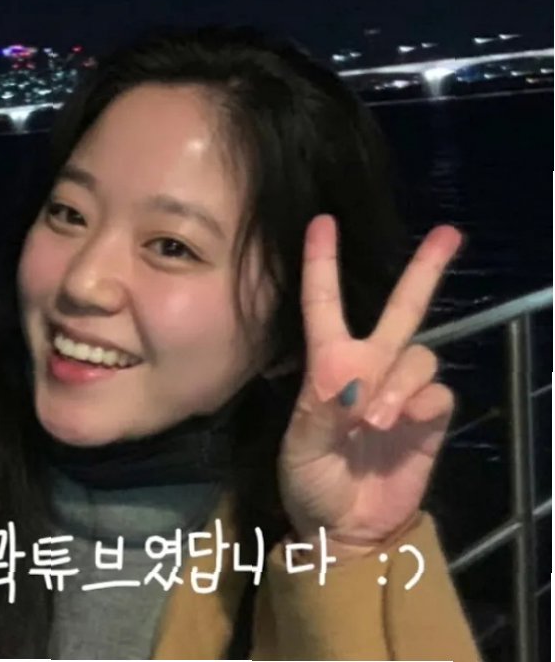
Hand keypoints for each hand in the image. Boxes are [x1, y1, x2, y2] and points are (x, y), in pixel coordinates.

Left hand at [279, 214, 461, 558]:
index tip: (323, 222)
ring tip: (374, 420)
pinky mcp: (430, 419)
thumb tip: (349, 382)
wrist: (345, 528)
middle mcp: (369, 367)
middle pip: (402, 308)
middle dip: (425, 270)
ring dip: (397, 382)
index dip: (322, 264)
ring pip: (418, 354)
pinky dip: (420, 401)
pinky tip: (401, 423)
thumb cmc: (310, 481)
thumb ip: (321, 413)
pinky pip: (437, 391)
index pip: (324, 305)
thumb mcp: (300, 449)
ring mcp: (402, 392)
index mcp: (326, 365)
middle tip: (449, 233)